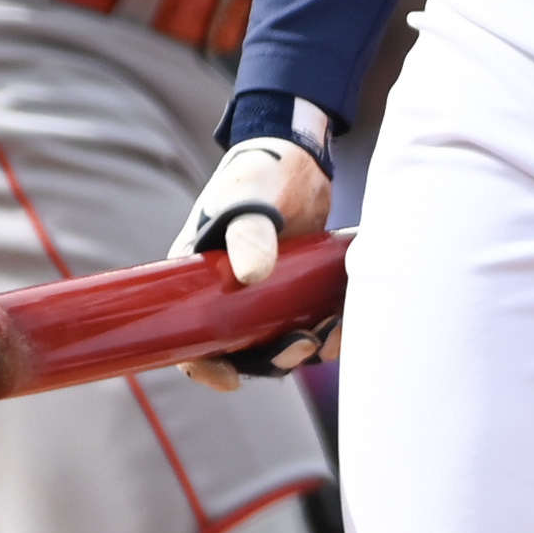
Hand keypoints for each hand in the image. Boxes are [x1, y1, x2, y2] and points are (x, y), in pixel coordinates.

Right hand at [169, 137, 331, 388]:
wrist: (299, 154)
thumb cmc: (259, 171)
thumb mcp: (249, 197)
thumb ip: (250, 232)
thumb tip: (252, 276)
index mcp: (201, 278)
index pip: (191, 337)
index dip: (204, 366)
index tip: (232, 378)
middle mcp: (230, 293)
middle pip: (243, 350)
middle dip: (272, 358)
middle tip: (302, 346)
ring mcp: (264, 293)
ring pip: (280, 342)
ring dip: (305, 347)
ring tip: (331, 331)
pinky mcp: (297, 288)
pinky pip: (308, 323)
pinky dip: (326, 329)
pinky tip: (342, 319)